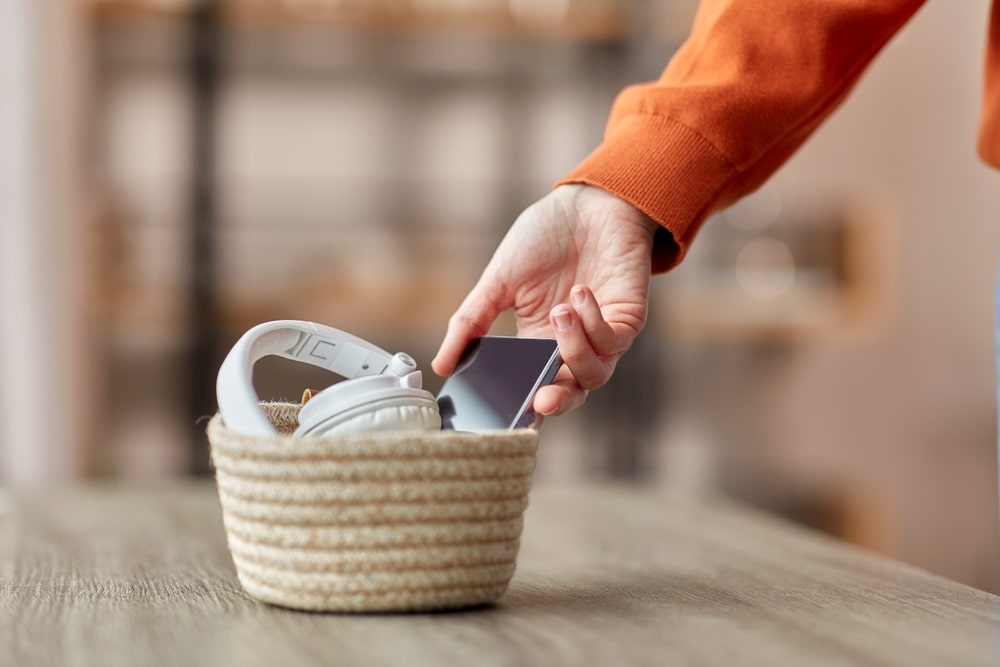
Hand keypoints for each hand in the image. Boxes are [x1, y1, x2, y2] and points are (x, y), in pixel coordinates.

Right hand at [432, 184, 659, 415]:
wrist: (586, 203)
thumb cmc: (543, 238)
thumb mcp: (497, 281)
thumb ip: (470, 321)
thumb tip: (440, 363)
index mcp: (538, 342)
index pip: (534, 388)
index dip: (526, 410)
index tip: (511, 417)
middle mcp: (571, 345)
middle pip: (570, 394)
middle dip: (557, 402)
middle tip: (541, 398)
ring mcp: (603, 334)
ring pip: (595, 374)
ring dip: (574, 348)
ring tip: (559, 311)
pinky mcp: (628, 317)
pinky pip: (615, 341)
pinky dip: (595, 324)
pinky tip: (580, 293)